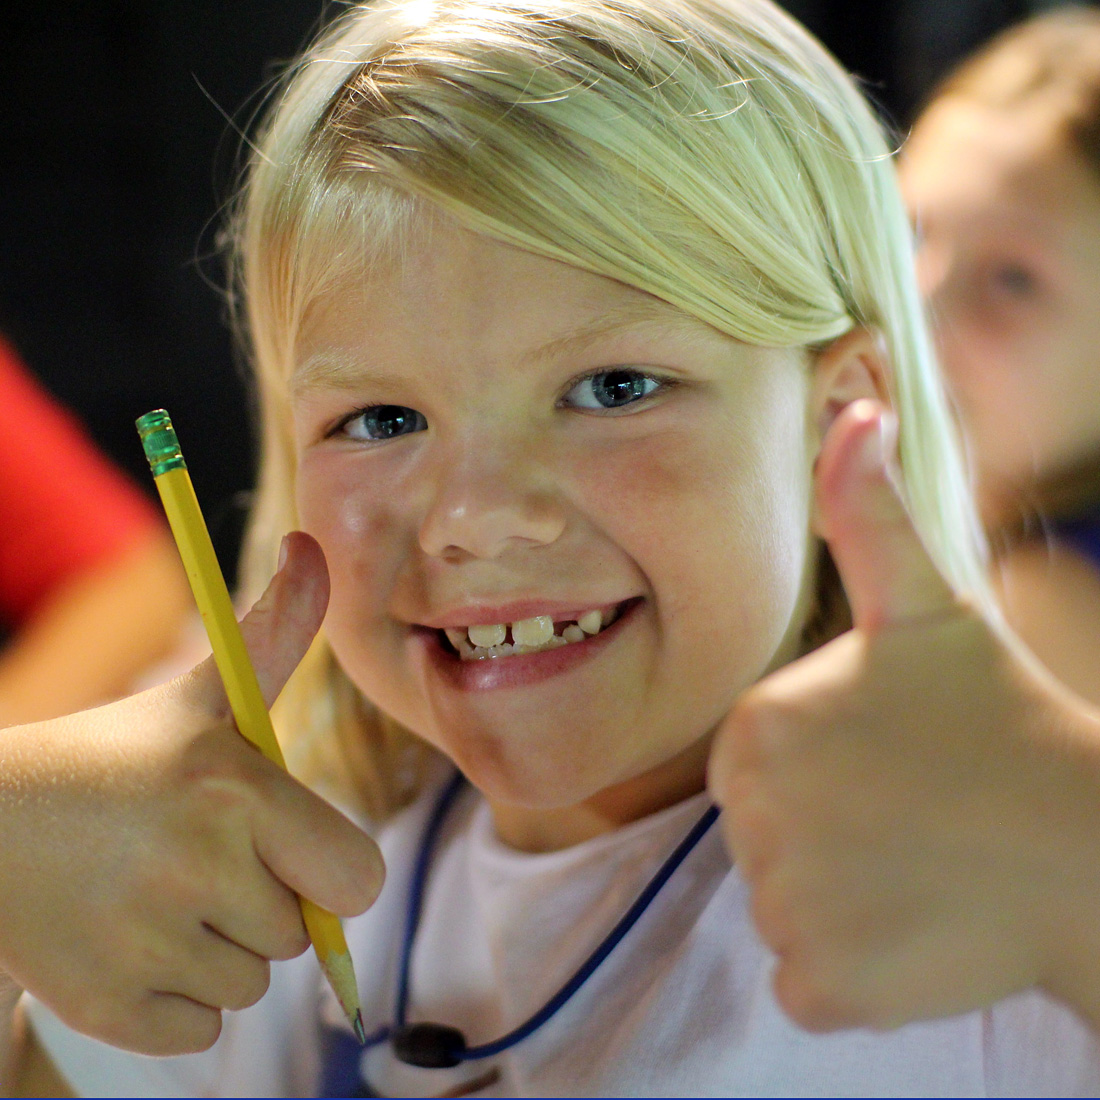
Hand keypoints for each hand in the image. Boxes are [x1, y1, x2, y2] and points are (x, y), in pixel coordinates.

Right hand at [0, 532, 383, 1054]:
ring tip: (161, 893)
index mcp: (237, 793)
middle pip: (300, 933)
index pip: (358, 878)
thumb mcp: (203, 693)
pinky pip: (203, 1028)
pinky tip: (135, 941)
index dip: (330, 868)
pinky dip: (180, 997)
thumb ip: (276, 632)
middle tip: (202, 859)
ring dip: (221, 948)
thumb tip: (314, 547)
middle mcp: (199, 871)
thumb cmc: (119, 759)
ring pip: (252, 982)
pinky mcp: (108, 1010)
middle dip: (267, 901)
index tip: (288, 846)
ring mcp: (149, 947)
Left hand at [708, 400, 1099, 1031]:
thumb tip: (854, 410)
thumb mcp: (926, 604)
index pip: (754, 763)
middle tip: (910, 815)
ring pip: (785, 905)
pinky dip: (851, 968)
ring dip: (841, 898)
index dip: (820, 767)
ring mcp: (783, 909)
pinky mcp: (821, 987)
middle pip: (763, 836)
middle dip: (824, 832)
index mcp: (753, 728)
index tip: (888, 763)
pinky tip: (915, 928)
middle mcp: (745, 818)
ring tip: (920, 866)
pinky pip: (807, 978)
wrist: (1086, 847)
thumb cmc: (1002, 718)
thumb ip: (867, 511)